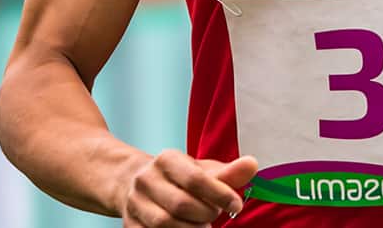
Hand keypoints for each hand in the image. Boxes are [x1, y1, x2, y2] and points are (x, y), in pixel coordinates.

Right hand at [118, 151, 257, 226]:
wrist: (136, 183)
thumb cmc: (178, 179)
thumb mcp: (202, 171)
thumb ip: (227, 173)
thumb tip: (252, 164)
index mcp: (166, 160)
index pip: (195, 178)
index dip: (220, 195)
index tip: (237, 206)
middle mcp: (146, 179)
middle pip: (181, 205)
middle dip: (205, 215)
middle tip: (213, 216)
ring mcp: (135, 203)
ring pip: (165, 224)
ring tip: (201, 227)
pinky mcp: (130, 224)